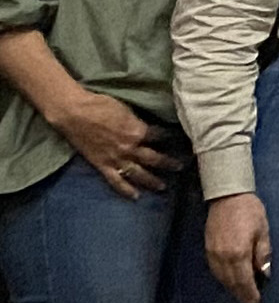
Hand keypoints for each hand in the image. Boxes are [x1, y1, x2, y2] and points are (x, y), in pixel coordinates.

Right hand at [46, 86, 176, 199]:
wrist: (73, 112)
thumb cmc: (100, 105)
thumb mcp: (126, 110)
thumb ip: (137, 122)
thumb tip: (146, 127)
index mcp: (137, 131)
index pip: (160, 136)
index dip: (171, 138)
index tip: (180, 141)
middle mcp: (129, 148)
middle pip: (154, 158)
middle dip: (169, 163)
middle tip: (180, 167)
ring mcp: (115, 158)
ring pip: (138, 174)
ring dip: (152, 181)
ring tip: (163, 187)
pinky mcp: (101, 165)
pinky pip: (116, 181)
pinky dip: (126, 190)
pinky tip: (136, 197)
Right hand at [205, 192, 269, 302]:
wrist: (227, 196)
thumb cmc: (250, 212)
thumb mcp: (263, 231)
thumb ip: (262, 254)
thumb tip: (265, 274)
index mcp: (238, 253)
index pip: (244, 281)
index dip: (250, 294)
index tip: (256, 302)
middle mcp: (223, 257)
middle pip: (231, 283)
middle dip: (241, 294)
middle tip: (250, 302)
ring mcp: (212, 254)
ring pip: (221, 278)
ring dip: (231, 288)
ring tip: (242, 294)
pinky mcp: (207, 249)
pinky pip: (214, 270)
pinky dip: (223, 278)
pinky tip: (230, 280)